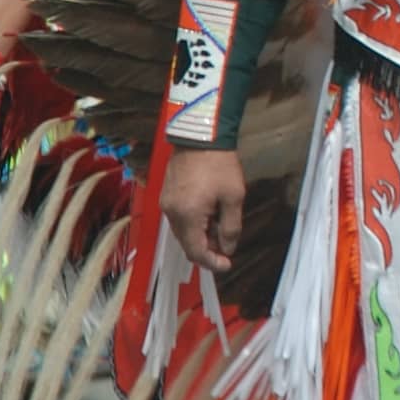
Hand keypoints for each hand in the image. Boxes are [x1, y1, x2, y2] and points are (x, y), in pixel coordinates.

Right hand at [160, 145, 249, 277]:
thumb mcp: (233, 197)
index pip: (196, 252)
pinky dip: (193, 223)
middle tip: (227, 244)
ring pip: (182, 232)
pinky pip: (179, 218)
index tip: (227, 264)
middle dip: (208, 249)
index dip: (212, 263)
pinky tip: (208, 214)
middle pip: (187, 244)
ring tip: (220, 225)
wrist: (200, 135)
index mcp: (187, 216)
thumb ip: (231, 227)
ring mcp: (166, 203)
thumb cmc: (219, 164)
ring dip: (201, 236)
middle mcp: (171, 213)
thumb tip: (228, 248)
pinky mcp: (166, 194)